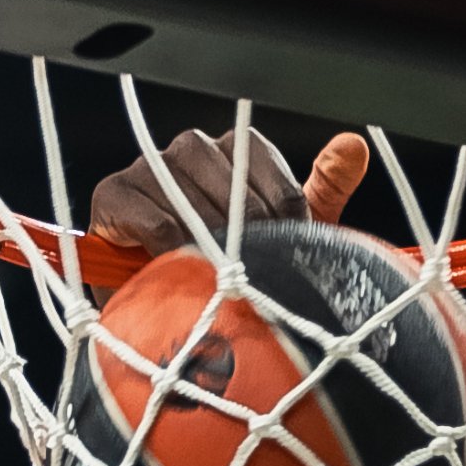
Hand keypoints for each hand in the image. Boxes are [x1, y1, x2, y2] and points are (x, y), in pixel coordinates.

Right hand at [88, 125, 371, 258]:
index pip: (261, 158)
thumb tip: (353, 145)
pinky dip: (168, 246)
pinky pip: (149, 217)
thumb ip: (322, 190)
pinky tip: (178, 268)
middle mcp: (189, 151)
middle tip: (254, 269)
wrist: (164, 321)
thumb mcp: (284, 235)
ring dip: (209, 239)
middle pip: (226, 174)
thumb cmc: (229, 273)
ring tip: (221, 273)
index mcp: (231, 151)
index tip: (284, 246)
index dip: (279, 208)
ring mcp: (148, 170)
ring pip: (188, 193)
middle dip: (248, 228)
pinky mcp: (112, 196)